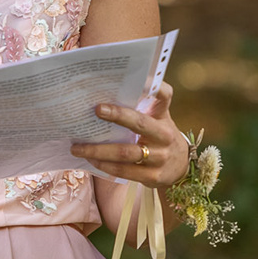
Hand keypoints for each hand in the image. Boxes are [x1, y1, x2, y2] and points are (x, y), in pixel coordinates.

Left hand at [71, 80, 189, 185]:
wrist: (180, 167)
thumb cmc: (160, 137)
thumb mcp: (159, 120)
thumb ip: (143, 108)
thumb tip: (108, 93)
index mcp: (163, 118)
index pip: (164, 97)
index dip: (153, 88)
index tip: (134, 82)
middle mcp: (165, 136)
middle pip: (140, 123)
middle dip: (118, 115)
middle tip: (96, 110)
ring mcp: (160, 157)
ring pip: (125, 152)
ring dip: (98, 150)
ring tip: (77, 147)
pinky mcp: (152, 176)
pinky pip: (124, 171)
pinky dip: (104, 165)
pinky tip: (91, 161)